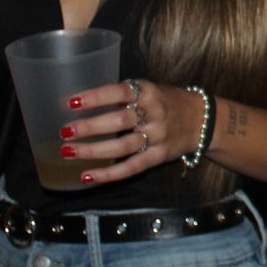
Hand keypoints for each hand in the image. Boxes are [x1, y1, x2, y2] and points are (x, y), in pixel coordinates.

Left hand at [61, 78, 201, 184]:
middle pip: (120, 121)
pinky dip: (108, 174)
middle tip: (65, 131)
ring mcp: (158, 137)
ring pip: (122, 147)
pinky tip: (86, 176)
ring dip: (93, 151)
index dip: (97, 97)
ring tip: (68, 152)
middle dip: (90, 127)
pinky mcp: (158, 157)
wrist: (202, 120)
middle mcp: (155, 114)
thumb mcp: (150, 90)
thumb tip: (80, 104)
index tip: (72, 102)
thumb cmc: (166, 102)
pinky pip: (131, 168)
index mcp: (150, 92)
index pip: (122, 92)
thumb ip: (123, 96)